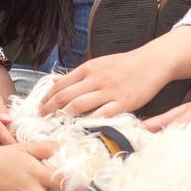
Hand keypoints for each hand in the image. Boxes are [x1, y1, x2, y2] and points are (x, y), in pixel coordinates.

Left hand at [40, 50, 169, 116]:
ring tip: (56, 125)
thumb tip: (56, 82)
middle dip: (50, 109)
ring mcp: (109, 91)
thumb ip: (79, 75)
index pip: (61, 84)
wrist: (152, 62)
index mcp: (88, 69)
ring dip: (64, 116)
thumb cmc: (126, 65)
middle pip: (65, 96)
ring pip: (79, 105)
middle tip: (41, 118)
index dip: (47, 97)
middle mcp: (96, 79)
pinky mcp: (123, 102)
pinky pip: (102, 114)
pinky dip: (90, 122)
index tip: (39, 107)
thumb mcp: (99, 64)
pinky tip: (82, 128)